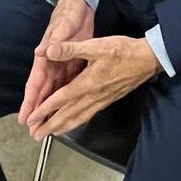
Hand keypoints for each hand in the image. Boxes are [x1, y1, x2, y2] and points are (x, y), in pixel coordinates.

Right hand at [19, 0, 94, 126]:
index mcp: (46, 58)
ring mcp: (61, 67)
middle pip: (43, 94)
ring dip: (50, 110)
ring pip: (54, 93)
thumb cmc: (68, 16)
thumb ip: (54, 41)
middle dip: (38, 113)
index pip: (35, 84)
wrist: (79, 7)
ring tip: (47, 127)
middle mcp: (51, 66)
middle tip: (34, 132)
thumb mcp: (62, 27)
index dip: (30, 102)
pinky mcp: (72, 66)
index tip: (25, 118)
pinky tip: (66, 110)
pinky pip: (67, 86)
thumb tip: (41, 52)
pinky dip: (65, 100)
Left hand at [25, 33, 160, 138]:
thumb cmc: (123, 51)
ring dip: (62, 127)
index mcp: (86, 84)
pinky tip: (73, 123)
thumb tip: (47, 50)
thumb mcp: (96, 45)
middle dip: (50, 125)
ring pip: (78, 118)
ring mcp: (101, 100)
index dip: (44, 110)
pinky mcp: (107, 100)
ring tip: (50, 134)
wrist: (148, 59)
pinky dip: (76, 122)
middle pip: (67, 115)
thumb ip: (70, 49)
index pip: (60, 100)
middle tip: (35, 135)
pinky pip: (88, 115)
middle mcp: (92, 96)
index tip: (32, 119)